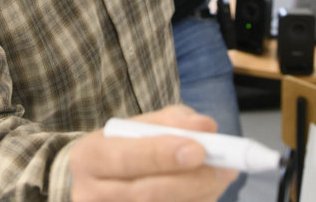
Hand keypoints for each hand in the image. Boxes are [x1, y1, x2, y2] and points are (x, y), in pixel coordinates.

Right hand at [69, 105, 237, 201]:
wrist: (93, 182)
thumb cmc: (119, 149)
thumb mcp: (135, 127)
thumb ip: (171, 121)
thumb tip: (206, 127)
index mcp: (89, 157)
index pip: (125, 158)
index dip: (162, 155)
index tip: (199, 150)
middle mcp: (92, 193)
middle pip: (146, 193)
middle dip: (192, 181)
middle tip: (225, 169)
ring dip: (199, 196)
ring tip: (220, 178)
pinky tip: (204, 194)